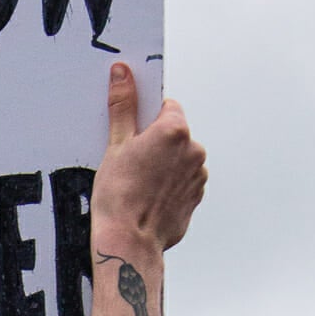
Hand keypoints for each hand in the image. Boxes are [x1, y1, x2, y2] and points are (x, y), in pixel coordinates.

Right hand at [89, 63, 206, 258]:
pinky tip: (147, 196)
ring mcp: (198, 175)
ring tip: (138, 183)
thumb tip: (123, 73)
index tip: (132, 132)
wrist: (129, 242)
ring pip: (178, 159)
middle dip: (154, 143)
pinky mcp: (196, 197)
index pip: (167, 107)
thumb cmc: (120, 196)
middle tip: (129, 161)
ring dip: (163, 165)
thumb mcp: (115, 145)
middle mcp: (194, 150)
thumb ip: (123, 105)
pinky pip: (182, 181)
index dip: (146, 118)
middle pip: (173, 134)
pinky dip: (168, 185)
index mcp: (175, 131)